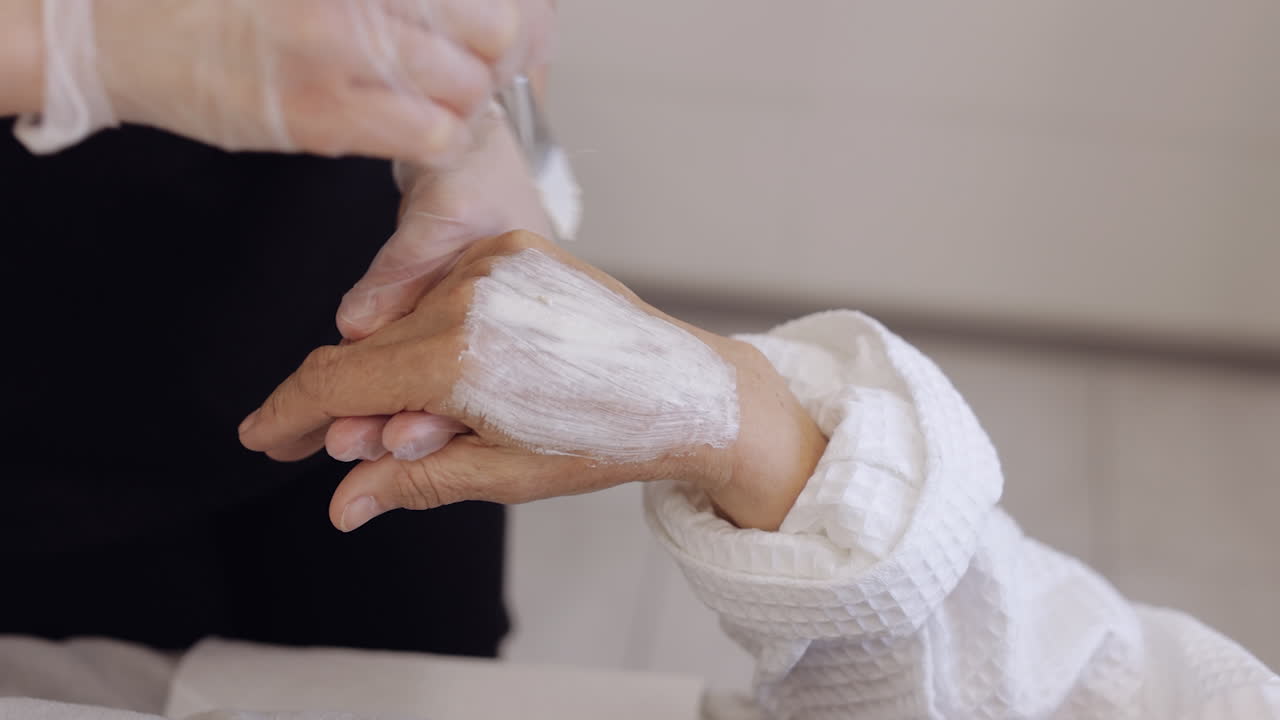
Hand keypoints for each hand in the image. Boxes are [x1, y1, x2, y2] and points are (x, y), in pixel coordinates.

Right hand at [17, 0, 553, 158]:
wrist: (117, 35)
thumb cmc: (215, 1)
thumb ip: (382, 0)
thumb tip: (452, 15)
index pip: (480, 1)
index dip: (494, 18)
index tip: (486, 30)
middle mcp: (354, 12)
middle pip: (488, 36)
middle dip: (490, 56)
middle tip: (467, 63)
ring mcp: (338, 64)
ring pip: (465, 95)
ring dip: (466, 101)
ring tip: (440, 97)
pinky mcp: (320, 123)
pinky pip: (425, 139)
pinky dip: (436, 137)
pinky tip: (413, 125)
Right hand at [239, 231, 826, 531]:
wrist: (684, 391)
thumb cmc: (600, 440)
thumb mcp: (497, 473)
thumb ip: (407, 479)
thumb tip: (340, 505)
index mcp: (458, 359)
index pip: (336, 382)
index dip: (289, 413)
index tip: (261, 435)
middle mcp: (466, 297)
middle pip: (362, 352)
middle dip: (342, 406)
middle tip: (339, 449)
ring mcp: (490, 263)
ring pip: (400, 322)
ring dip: (393, 373)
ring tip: (432, 422)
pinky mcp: (512, 247)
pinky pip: (438, 291)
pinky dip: (432, 334)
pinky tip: (464, 375)